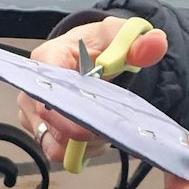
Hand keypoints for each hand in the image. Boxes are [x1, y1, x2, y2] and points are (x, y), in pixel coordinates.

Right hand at [14, 15, 168, 164]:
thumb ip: (139, 42)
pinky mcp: (38, 129)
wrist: (90, 55)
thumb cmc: (98, 45)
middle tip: (111, 126)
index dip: (71, 108)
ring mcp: (32, 111)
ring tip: (104, 127)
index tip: (97, 117)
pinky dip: (79, 149)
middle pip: (50, 122)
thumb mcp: (120, 37)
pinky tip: (94, 135)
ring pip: (54, 142)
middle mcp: (32, 87)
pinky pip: (57, 151)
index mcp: (48, 58)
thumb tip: (157, 43)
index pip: (48, 88)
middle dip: (84, 130)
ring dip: (83, 143)